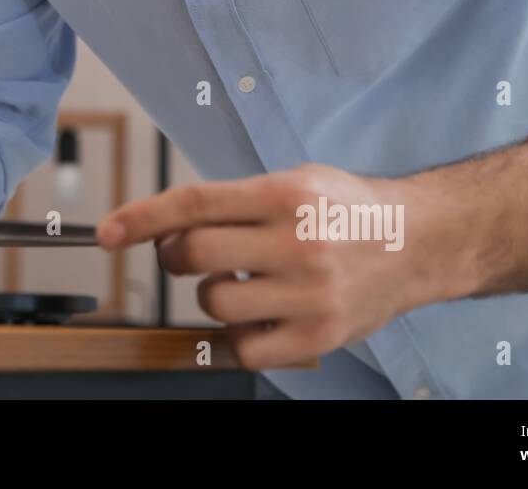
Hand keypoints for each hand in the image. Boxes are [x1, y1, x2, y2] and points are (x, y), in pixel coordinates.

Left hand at [96, 164, 434, 368]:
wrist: (420, 242)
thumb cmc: (346, 209)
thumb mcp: (295, 180)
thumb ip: (235, 200)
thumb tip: (165, 226)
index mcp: (286, 194)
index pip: (195, 203)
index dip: (142, 218)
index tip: (107, 232)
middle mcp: (298, 242)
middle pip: (195, 255)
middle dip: (173, 255)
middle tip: (186, 253)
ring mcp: (310, 293)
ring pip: (214, 302)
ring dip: (211, 292)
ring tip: (242, 279)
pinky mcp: (319, 336)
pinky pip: (243, 347)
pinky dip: (235, 333)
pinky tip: (257, 313)